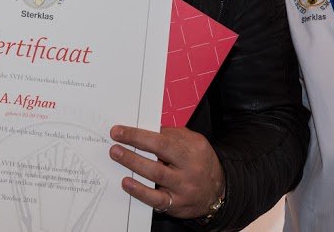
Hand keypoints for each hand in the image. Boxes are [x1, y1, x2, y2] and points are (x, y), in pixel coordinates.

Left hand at [109, 125, 224, 219]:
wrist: (218, 193)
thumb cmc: (200, 163)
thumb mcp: (194, 143)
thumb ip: (172, 135)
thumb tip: (145, 128)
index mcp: (193, 148)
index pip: (163, 138)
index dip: (139, 134)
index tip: (120, 131)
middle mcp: (190, 167)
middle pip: (160, 153)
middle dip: (134, 146)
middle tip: (114, 142)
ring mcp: (184, 187)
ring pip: (156, 174)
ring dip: (133, 164)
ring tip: (118, 155)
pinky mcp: (177, 204)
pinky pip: (156, 199)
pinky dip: (139, 191)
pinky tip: (127, 183)